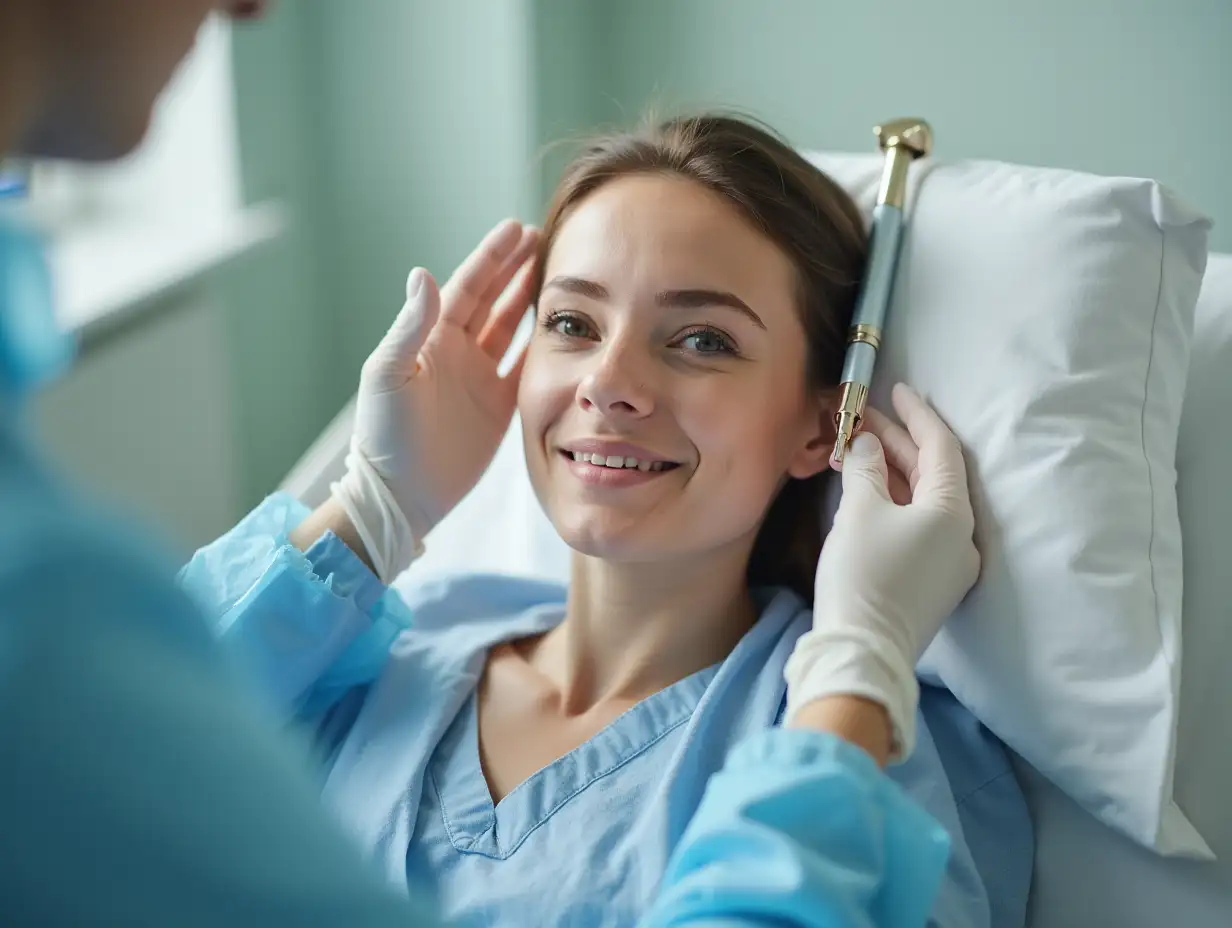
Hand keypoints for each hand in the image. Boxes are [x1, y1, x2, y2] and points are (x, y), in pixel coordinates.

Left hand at [330, 220, 537, 579]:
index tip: (518, 228)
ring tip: (559, 276)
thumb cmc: (385, 436)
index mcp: (430, 340)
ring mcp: (479, 380)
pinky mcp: (498, 408)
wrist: (401, 495)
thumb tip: (424, 274)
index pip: (467, 287)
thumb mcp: (391, 375)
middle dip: (517, 269)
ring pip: (512, 330)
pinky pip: (525, 369)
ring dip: (532, 302)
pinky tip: (565, 330)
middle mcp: (457, 353)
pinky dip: (544, 349)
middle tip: (546, 239)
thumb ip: (411, 327)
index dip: (492, 258)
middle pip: (493, 300)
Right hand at [784, 383, 979, 761]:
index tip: (896, 389)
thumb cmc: (864, 576)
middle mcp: (962, 537)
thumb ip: (866, 469)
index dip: (917, 415)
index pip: (941, 447)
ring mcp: (948, 565)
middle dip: (897, 442)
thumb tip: (867, 445)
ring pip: (923, 502)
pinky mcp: (930, 584)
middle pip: (933, 474)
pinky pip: (916, 527)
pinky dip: (893, 502)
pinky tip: (866, 491)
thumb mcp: (859, 512)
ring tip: (856, 448)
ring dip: (892, 472)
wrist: (862, 653)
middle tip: (862, 416)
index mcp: (954, 513)